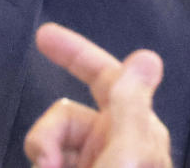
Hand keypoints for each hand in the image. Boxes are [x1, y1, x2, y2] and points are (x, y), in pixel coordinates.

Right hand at [24, 22, 171, 167]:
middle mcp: (117, 144)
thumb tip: (148, 58)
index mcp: (138, 130)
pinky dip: (41, 165)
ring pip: (52, 138)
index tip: (43, 35)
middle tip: (45, 161)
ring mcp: (96, 162)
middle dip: (48, 134)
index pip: (105, 77)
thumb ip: (130, 107)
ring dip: (43, 153)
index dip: (75, 52)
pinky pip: (45, 157)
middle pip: (66, 113)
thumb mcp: (126, 157)